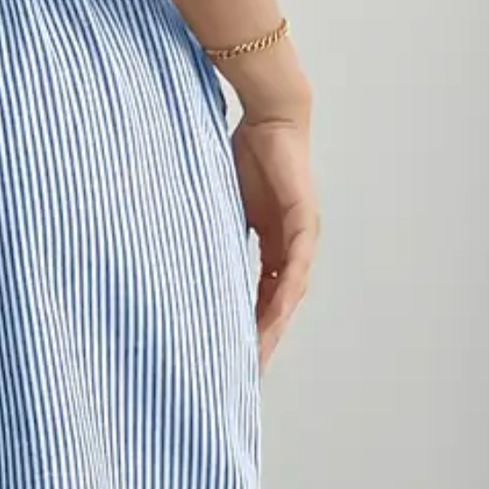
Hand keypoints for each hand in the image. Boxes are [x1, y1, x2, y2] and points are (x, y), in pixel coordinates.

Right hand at [231, 115, 317, 368]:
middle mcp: (291, 248)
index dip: (250, 326)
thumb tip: (184, 262)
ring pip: (289, 294)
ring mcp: (301, 237)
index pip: (262, 296)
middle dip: (262, 338)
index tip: (235, 354)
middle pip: (278, 305)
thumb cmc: (244, 155)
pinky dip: (285, 294)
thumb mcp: (224, 208)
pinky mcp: (304, 222)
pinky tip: (276, 317)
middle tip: (247, 371)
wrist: (269, 117)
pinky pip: (295, 267)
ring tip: (258, 354)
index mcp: (273, 246)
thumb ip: (217, 237)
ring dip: (275, 326)